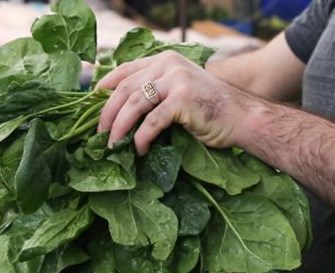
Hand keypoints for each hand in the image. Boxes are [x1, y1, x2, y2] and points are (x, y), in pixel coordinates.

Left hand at [96, 51, 255, 154]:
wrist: (242, 118)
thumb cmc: (211, 110)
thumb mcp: (179, 90)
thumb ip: (156, 91)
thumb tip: (121, 112)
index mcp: (164, 60)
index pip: (124, 70)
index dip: (104, 88)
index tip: (91, 106)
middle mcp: (168, 65)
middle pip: (124, 88)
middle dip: (106, 113)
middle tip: (99, 134)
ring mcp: (175, 80)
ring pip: (133, 104)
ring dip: (119, 128)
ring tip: (113, 145)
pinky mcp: (182, 99)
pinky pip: (151, 121)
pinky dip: (142, 138)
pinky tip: (140, 150)